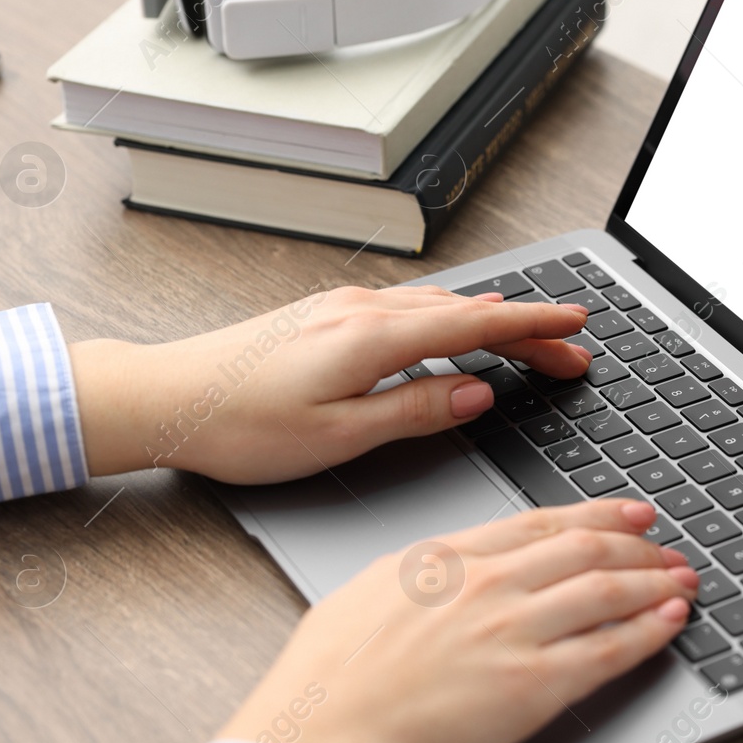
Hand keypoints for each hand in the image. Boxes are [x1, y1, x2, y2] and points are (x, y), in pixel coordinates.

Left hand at [67, 285, 590, 481]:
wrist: (165, 399)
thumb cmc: (239, 426)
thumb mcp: (339, 437)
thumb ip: (415, 410)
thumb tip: (474, 392)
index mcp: (373, 337)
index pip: (477, 324)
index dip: (536, 326)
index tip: (578, 328)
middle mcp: (362, 309)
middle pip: (467, 310)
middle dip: (528, 328)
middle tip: (572, 351)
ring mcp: (342, 307)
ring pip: (438, 305)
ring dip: (490, 321)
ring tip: (529, 342)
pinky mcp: (325, 315)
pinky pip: (408, 307)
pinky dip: (449, 316)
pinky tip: (454, 329)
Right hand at [217, 499, 697, 742]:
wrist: (320, 741)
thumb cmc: (323, 683)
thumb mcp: (365, 594)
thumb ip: (417, 575)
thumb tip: (441, 569)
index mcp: (445, 558)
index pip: (539, 523)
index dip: (594, 515)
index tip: (624, 513)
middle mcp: (487, 584)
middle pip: (584, 549)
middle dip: (636, 545)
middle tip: (665, 545)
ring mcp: (514, 631)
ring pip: (607, 590)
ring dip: (655, 582)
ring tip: (682, 580)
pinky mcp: (533, 686)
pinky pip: (609, 650)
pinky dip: (648, 632)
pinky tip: (670, 622)